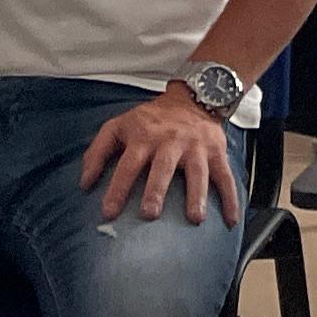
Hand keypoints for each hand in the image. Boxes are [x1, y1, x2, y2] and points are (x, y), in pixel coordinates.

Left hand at [80, 86, 242, 224]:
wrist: (193, 97)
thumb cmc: (151, 119)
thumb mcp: (118, 125)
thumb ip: (97, 151)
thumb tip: (85, 183)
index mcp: (144, 136)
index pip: (128, 164)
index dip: (117, 188)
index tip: (109, 212)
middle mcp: (171, 141)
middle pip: (163, 167)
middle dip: (156, 190)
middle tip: (150, 214)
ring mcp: (196, 146)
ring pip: (197, 172)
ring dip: (197, 195)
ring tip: (195, 218)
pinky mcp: (217, 152)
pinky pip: (225, 176)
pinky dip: (231, 198)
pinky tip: (230, 219)